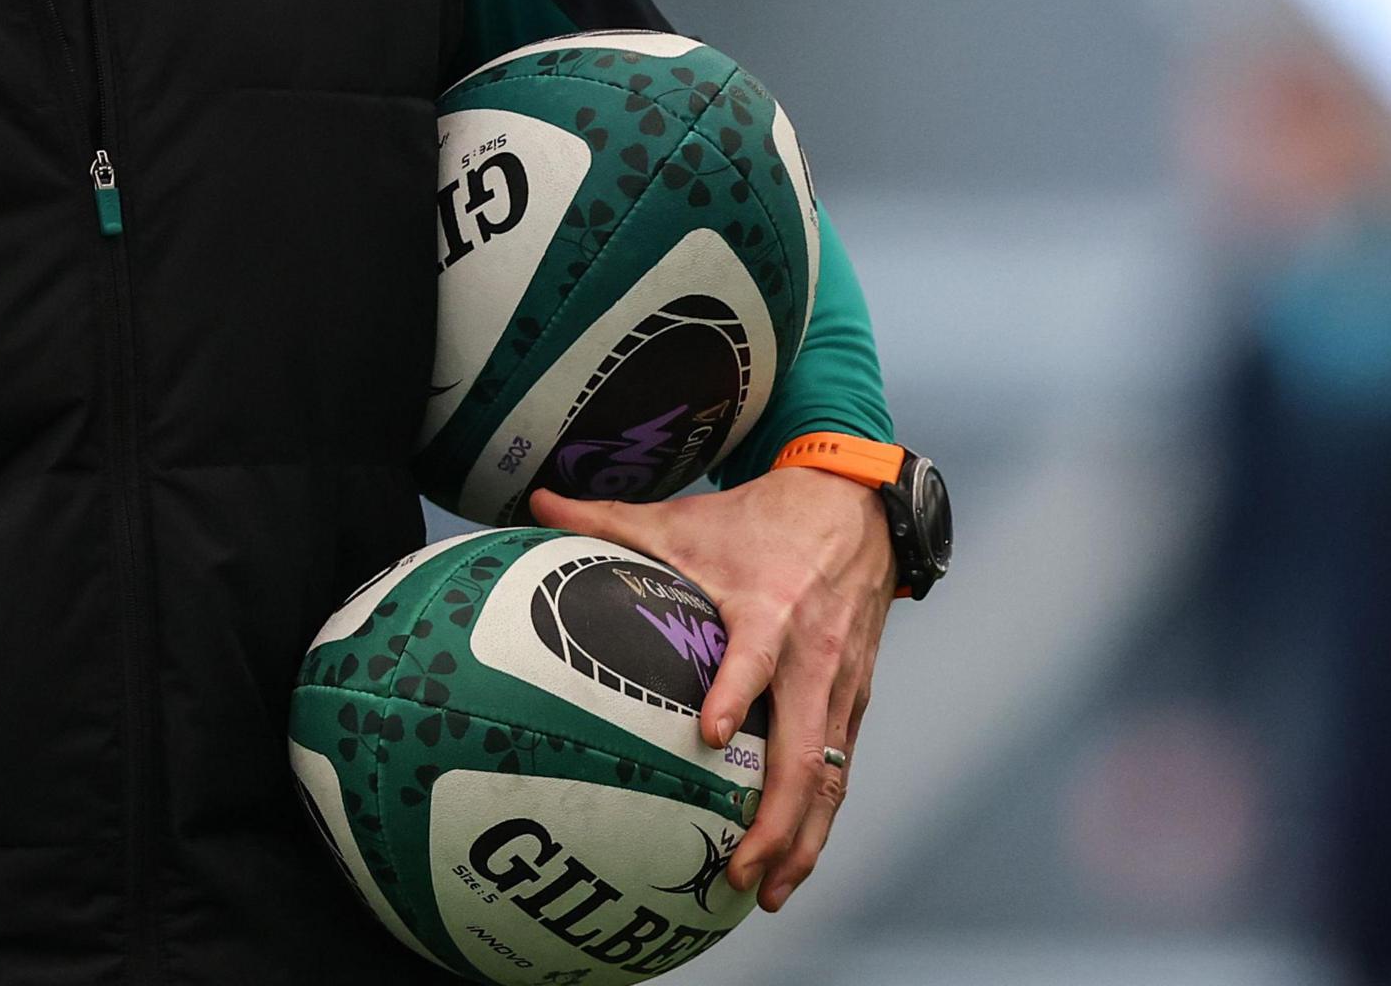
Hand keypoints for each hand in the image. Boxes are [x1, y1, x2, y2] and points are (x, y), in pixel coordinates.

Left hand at [528, 467, 897, 910]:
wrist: (858, 507)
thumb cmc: (763, 519)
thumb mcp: (689, 516)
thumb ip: (609, 518)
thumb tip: (533, 501)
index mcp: (771, 609)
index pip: (755, 657)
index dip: (736, 692)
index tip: (708, 734)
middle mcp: (812, 654)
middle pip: (806, 750)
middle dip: (777, 818)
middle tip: (739, 872)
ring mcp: (840, 684)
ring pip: (831, 775)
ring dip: (803, 837)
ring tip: (767, 891)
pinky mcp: (855, 700)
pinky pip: (841, 769)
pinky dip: (819, 818)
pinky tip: (792, 859)